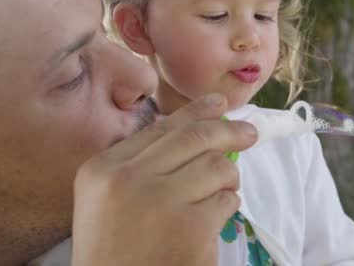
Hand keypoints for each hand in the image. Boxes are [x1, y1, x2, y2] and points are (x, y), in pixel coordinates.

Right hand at [71, 94, 256, 265]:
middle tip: (250, 133)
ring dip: (228, 178)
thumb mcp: (107, 199)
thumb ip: (141, 162)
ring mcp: (161, 202)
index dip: (196, 112)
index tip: (219, 104)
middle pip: (194, 138)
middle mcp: (129, 179)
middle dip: (229, 131)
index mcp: (104, 169)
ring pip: (217, 166)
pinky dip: (227, 206)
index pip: (160, 128)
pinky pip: (226, 201)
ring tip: (222, 191)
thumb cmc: (113, 249)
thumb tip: (194, 126)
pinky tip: (213, 220)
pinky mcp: (191, 228)